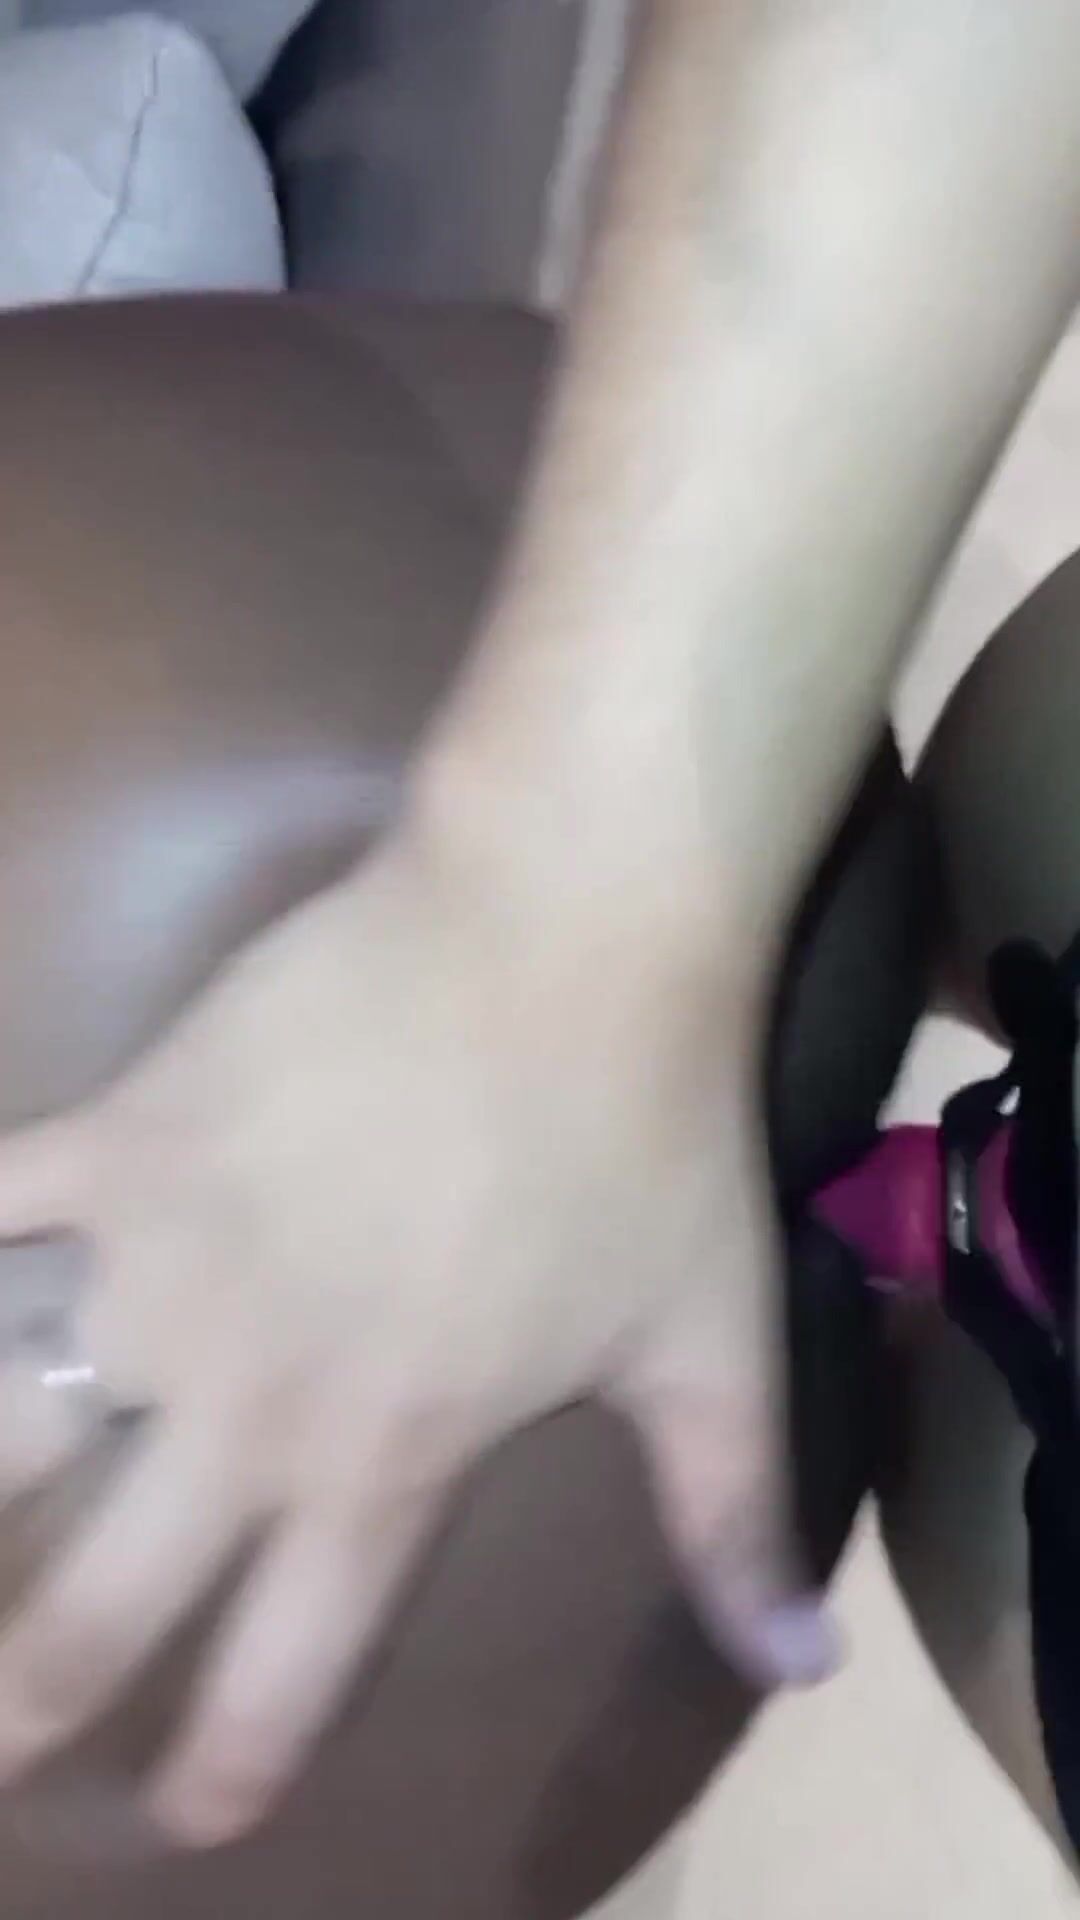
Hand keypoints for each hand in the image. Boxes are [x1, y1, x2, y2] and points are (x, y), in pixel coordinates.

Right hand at [0, 795, 834, 1846]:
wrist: (560, 929)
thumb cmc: (646, 1138)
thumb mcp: (712, 1345)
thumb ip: (736, 1520)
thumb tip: (808, 1674)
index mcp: (382, 1462)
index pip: (278, 1673)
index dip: (225, 1768)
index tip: (190, 1819)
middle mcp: (244, 1399)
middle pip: (92, 1606)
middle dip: (21, 1705)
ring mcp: (161, 1268)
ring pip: (2, 1428)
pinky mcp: (122, 1138)